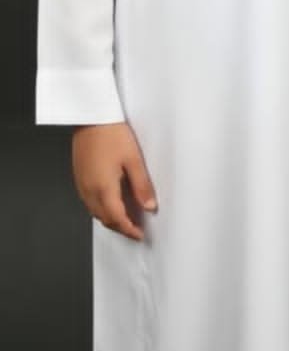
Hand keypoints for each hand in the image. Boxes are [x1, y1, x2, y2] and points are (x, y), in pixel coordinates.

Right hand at [71, 122, 157, 240]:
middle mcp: (89, 189)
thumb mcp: (133, 159)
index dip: (129, 230)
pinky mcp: (78, 176)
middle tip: (135, 229)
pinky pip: (88, 201)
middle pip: (105, 219)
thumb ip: (142, 186)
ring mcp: (81, 183)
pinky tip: (110, 202)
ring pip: (95, 211)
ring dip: (109, 219)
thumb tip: (149, 206)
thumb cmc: (110, 132)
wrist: (91, 116)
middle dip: (120, 227)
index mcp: (104, 188)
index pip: (117, 219)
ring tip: (125, 218)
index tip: (139, 234)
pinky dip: (100, 208)